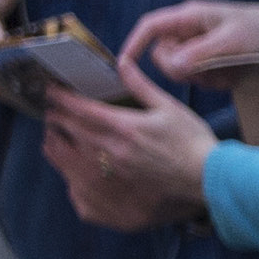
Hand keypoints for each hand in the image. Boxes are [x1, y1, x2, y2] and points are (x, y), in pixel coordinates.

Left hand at [44, 78, 216, 229]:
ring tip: (53, 137)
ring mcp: (113, 175)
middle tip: (49, 111)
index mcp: (125, 127)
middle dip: (57, 119)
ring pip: (70, 160)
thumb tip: (122, 62)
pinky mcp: (115, 195)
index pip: (82, 109)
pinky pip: (81, 189)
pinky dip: (72, 175)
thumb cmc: (192, 141)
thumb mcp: (168, 106)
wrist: (209, 179)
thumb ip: (139, 85)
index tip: (51, 92)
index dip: (62, 99)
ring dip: (57, 145)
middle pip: (72, 132)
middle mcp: (113, 152)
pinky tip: (71, 169)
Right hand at [118, 0, 258, 84]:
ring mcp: (197, 45)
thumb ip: (200, 54)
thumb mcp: (232, 41)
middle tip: (206, 73)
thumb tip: (172, 67)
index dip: (134, 44)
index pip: (150, 27)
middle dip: (180, 69)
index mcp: (189, 17)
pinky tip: (231, 76)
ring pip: (180, 69)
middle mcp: (188, 30)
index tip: (124, 64)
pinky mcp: (207, 58)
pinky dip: (212, 80)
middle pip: (163, 55)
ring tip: (226, 73)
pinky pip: (197, 75)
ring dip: (200, 77)